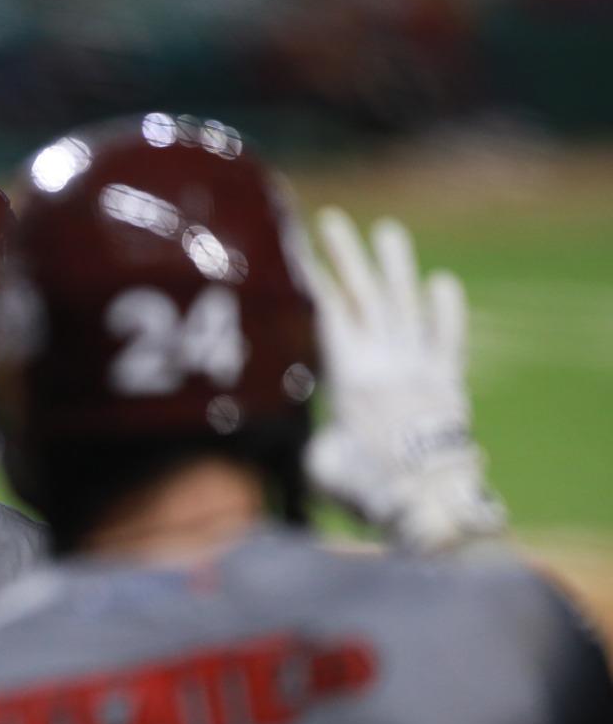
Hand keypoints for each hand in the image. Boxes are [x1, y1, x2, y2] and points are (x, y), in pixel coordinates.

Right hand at [301, 207, 506, 550]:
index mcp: (350, 378)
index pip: (328, 317)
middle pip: (366, 297)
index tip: (297, 252)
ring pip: (407, 305)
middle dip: (347, 256)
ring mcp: (421, 368)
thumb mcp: (319, 467)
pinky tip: (441, 283)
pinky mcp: (449, 382)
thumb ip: (303, 440)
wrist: (432, 503)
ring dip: (396, 267)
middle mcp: (386, 362)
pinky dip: (447, 310)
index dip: (313, 283)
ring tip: (387, 231)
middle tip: (333, 220)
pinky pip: (449, 338)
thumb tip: (274, 433)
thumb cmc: (369, 489)